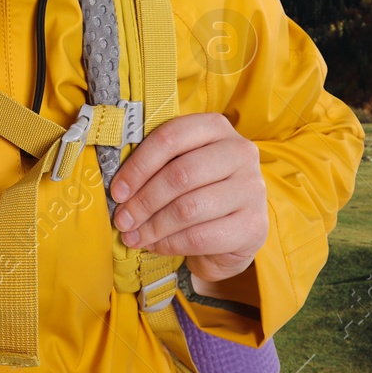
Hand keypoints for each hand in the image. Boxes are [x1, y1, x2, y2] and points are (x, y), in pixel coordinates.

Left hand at [107, 113, 267, 281]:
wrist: (235, 231)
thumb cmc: (199, 191)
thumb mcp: (181, 166)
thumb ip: (157, 166)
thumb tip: (119, 188)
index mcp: (216, 127)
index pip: (171, 137)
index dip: (139, 165)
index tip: (118, 190)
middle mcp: (240, 152)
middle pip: (180, 174)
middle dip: (144, 201)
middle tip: (123, 219)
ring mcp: (252, 188)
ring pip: (189, 208)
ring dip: (153, 226)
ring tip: (134, 236)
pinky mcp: (254, 225)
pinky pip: (201, 236)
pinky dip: (170, 244)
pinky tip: (155, 245)